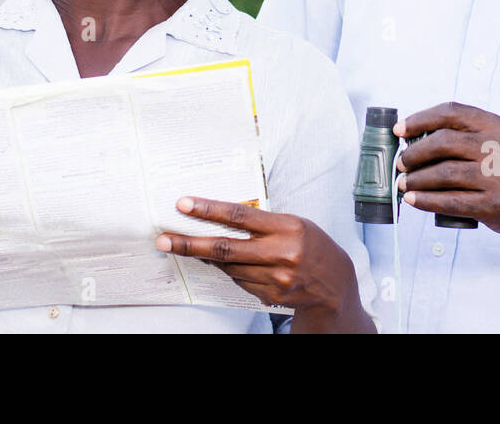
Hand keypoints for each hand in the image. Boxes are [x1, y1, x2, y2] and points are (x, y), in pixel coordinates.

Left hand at [155, 197, 360, 316]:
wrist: (335, 284)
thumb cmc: (312, 246)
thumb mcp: (293, 224)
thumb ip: (261, 223)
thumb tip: (221, 222)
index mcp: (286, 227)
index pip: (239, 215)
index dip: (208, 210)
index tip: (184, 205)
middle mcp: (281, 252)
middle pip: (225, 247)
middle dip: (189, 244)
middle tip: (163, 240)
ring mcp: (275, 277)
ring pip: (229, 267)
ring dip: (210, 258)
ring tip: (197, 248)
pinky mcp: (271, 295)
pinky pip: (240, 281)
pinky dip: (232, 272)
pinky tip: (236, 265)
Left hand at [395, 102, 499, 238]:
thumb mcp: (496, 139)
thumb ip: (464, 133)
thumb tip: (412, 137)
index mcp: (494, 126)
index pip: (451, 112)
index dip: (420, 119)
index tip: (400, 130)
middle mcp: (497, 147)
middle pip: (443, 143)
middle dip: (415, 153)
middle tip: (401, 162)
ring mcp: (497, 177)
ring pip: (444, 173)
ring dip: (416, 179)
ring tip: (403, 182)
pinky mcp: (493, 204)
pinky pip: (451, 201)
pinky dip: (426, 200)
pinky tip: (413, 199)